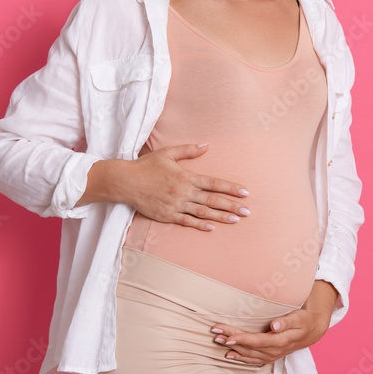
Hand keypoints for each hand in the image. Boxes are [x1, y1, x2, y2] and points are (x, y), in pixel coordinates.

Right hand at [118, 143, 250, 231]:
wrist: (125, 181)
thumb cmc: (146, 166)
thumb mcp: (168, 153)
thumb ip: (188, 150)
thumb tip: (207, 146)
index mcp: (186, 176)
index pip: (214, 183)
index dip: (230, 188)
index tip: (245, 192)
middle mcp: (184, 192)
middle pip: (212, 200)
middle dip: (231, 206)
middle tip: (247, 211)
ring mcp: (176, 205)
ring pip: (203, 213)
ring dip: (220, 217)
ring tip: (235, 220)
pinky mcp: (167, 215)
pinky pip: (186, 221)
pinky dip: (199, 225)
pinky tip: (211, 228)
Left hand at [208, 305, 330, 364]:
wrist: (311, 332)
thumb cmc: (303, 321)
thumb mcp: (298, 318)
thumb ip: (286, 322)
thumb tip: (274, 326)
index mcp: (280, 341)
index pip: (258, 341)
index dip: (243, 339)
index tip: (229, 336)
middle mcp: (274, 351)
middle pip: (249, 347)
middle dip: (231, 341)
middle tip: (216, 333)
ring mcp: (271, 356)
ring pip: (248, 354)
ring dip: (232, 349)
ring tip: (217, 341)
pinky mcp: (269, 357)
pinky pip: (252, 359)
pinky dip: (240, 358)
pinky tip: (228, 354)